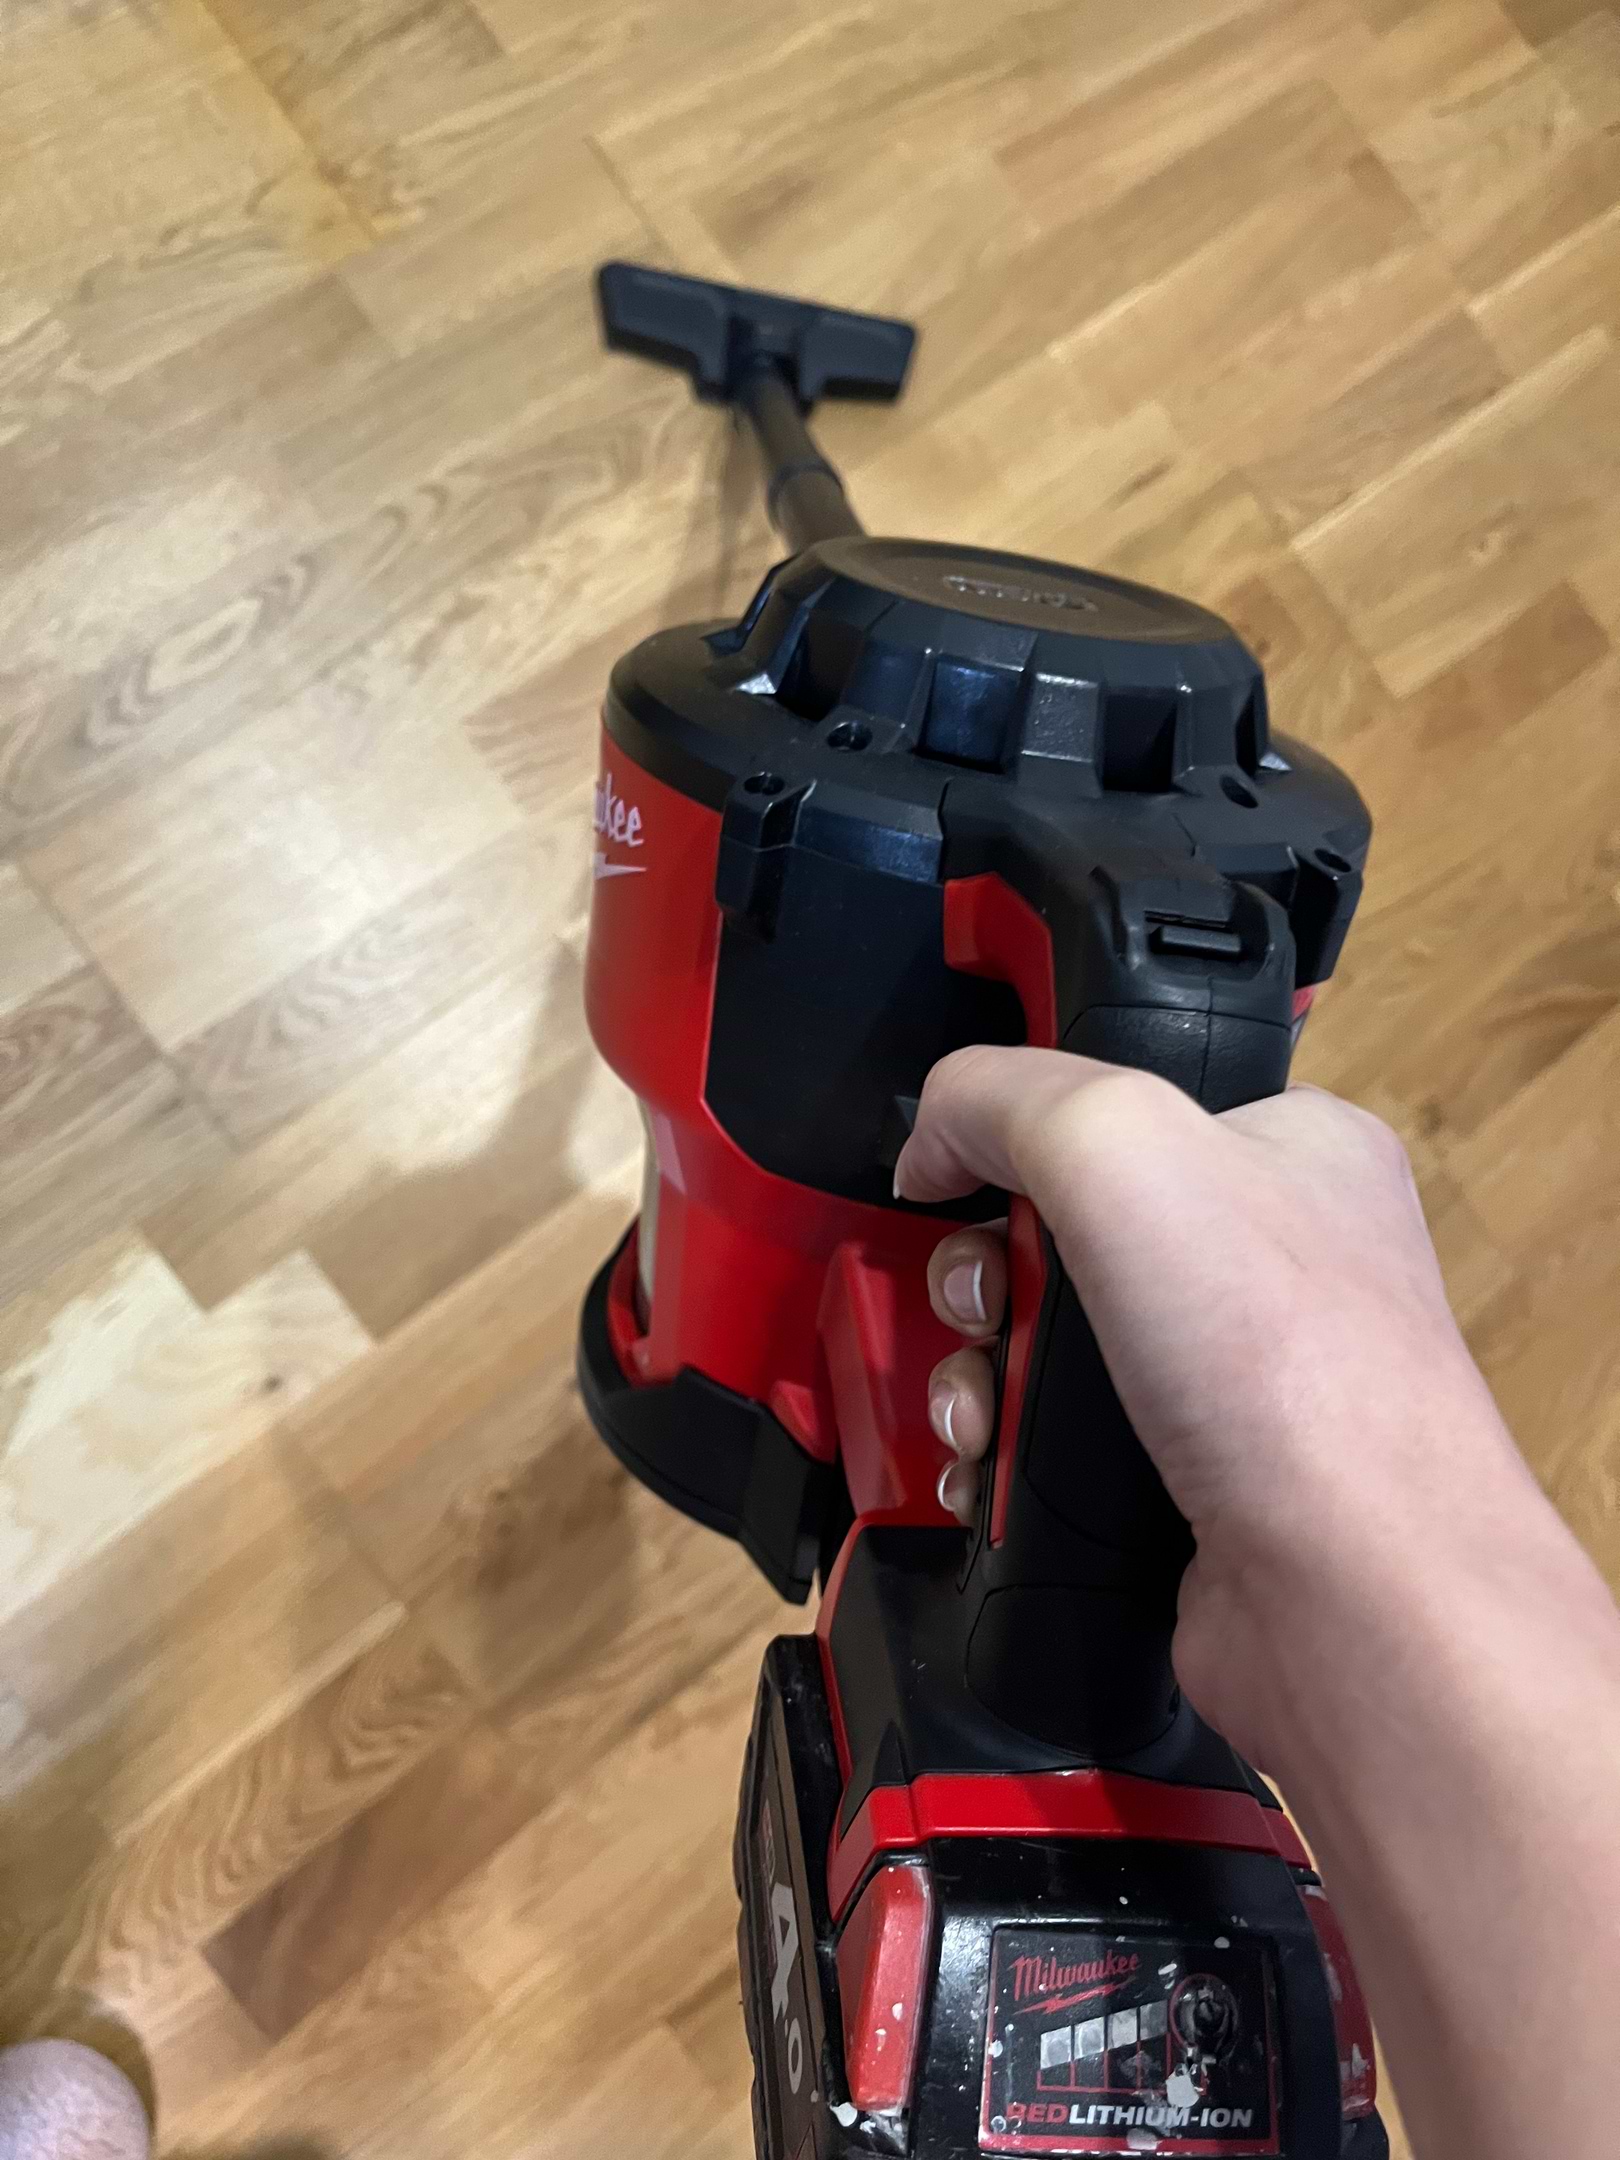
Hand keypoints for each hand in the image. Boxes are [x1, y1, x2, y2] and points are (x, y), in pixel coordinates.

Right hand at [895, 1047, 1537, 1763]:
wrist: (1350, 1600)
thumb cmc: (1278, 1360)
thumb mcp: (1122, 1145)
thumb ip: (1004, 1098)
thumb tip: (931, 1142)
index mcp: (1290, 1147)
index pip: (1122, 1096)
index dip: (1020, 1132)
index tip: (958, 1178)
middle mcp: (1267, 1257)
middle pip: (1059, 1225)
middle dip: (982, 1272)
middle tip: (980, 1309)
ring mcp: (1228, 1379)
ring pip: (1042, 1340)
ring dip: (976, 1372)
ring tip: (976, 1414)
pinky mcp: (1184, 1481)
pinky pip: (1053, 1442)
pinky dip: (1000, 1457)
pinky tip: (986, 1471)